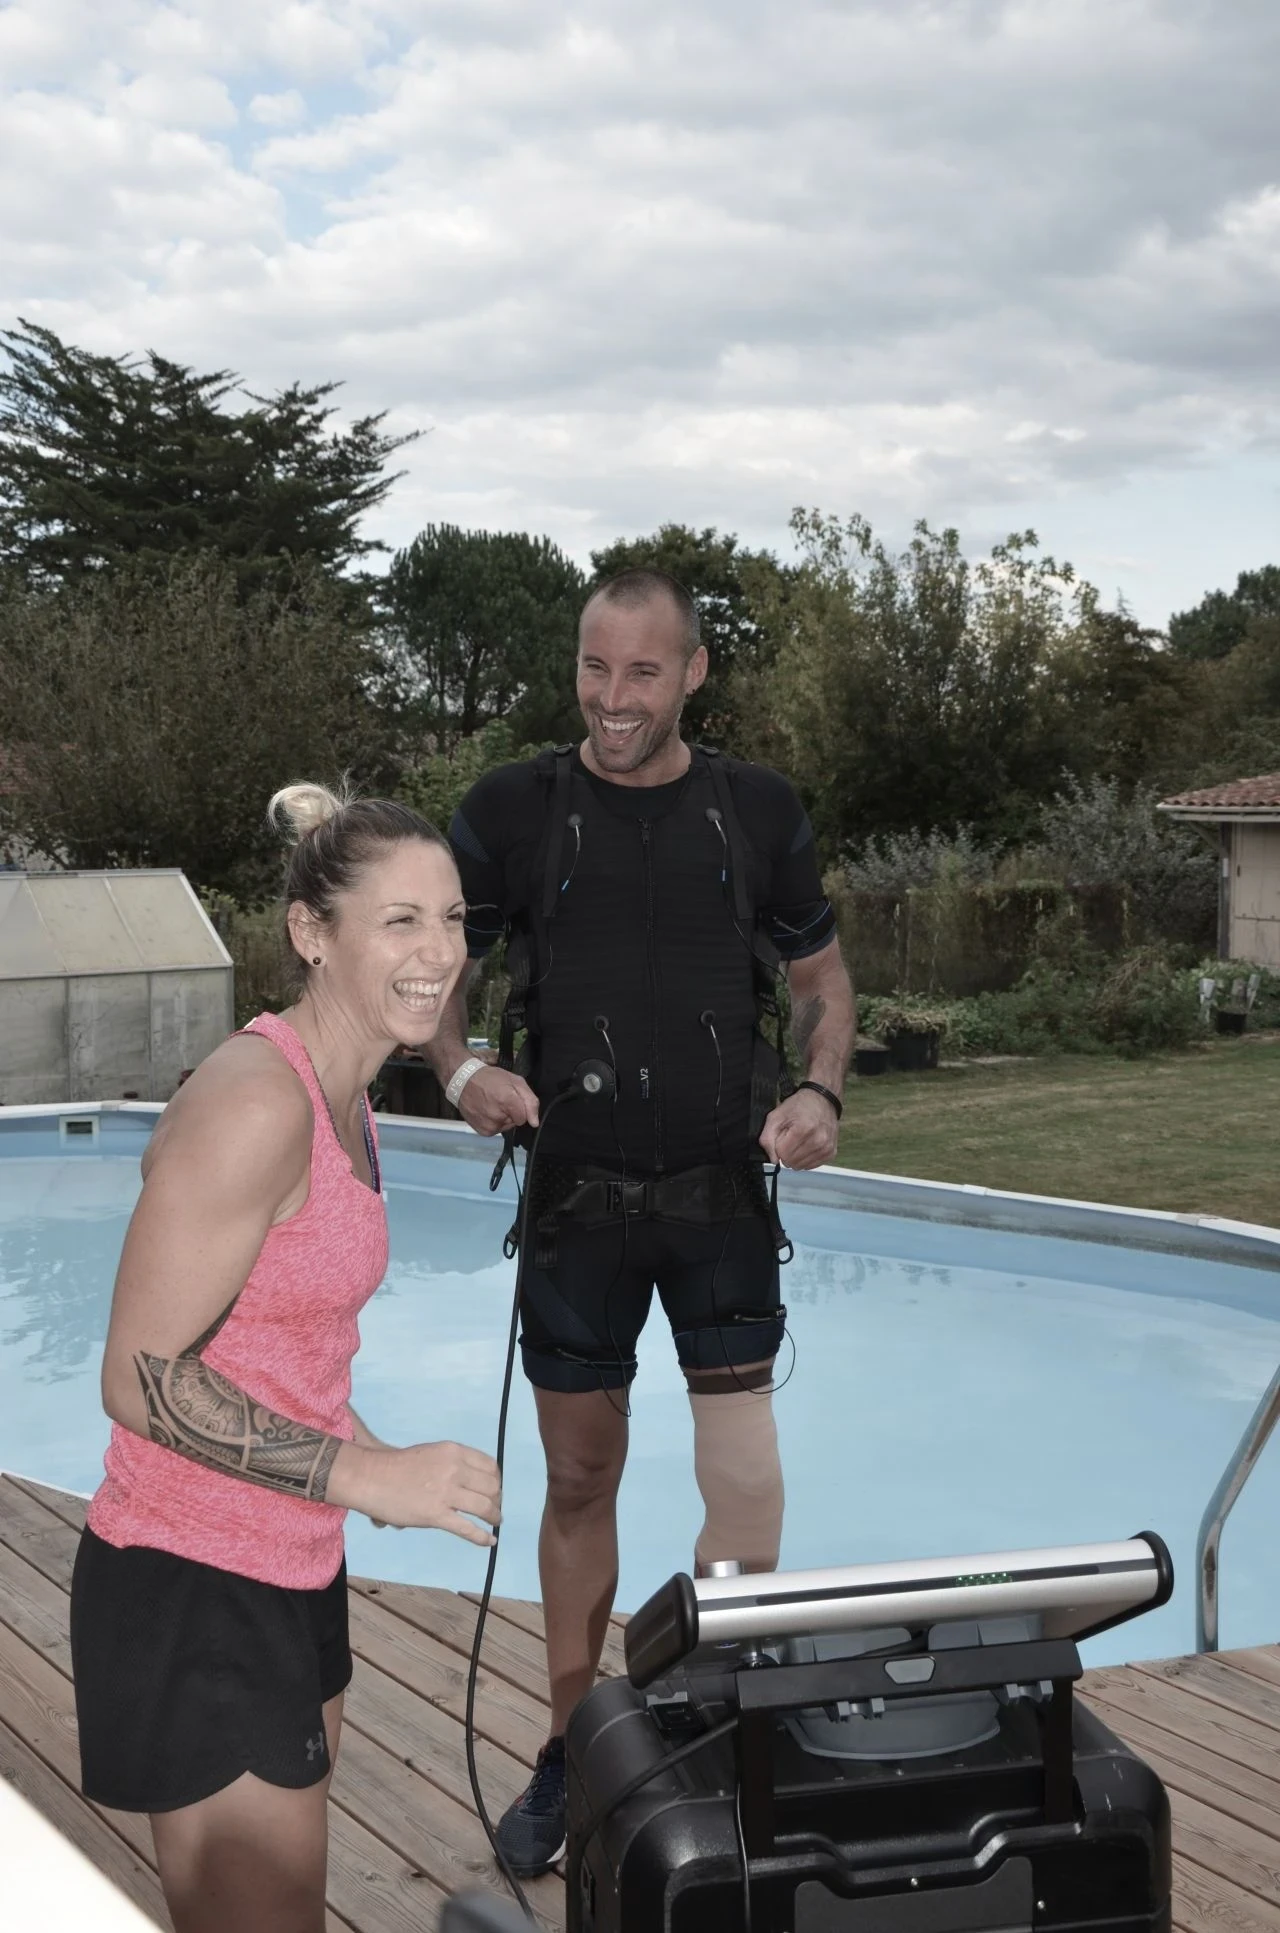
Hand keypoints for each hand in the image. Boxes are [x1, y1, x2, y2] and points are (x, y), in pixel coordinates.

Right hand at [335, 1440, 502, 1545]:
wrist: (370, 1478)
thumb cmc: (395, 1466)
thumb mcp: (431, 1453)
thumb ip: (450, 1464)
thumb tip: (464, 1480)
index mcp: (453, 1451)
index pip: (489, 1465)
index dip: (496, 1479)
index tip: (494, 1488)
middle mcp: (455, 1469)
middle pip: (491, 1486)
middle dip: (497, 1498)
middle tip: (495, 1508)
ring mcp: (446, 1492)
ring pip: (485, 1507)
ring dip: (494, 1516)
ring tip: (495, 1522)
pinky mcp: (436, 1515)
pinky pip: (468, 1528)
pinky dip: (482, 1537)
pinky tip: (490, 1541)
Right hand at [457, 1065, 539, 1137]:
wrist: (463, 1081)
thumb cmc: (491, 1078)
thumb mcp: (515, 1081)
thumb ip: (530, 1101)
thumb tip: (534, 1123)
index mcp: (508, 1101)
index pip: (524, 1117)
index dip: (519, 1107)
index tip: (510, 1098)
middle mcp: (498, 1117)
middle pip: (515, 1122)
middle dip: (511, 1112)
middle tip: (499, 1099)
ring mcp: (489, 1126)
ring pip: (505, 1127)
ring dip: (502, 1118)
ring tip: (491, 1104)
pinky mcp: (482, 1131)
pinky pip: (495, 1130)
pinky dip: (493, 1123)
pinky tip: (485, 1111)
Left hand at [758, 1087, 839, 1170]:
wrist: (823, 1099)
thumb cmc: (799, 1106)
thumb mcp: (776, 1116)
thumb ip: (767, 1138)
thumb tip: (773, 1160)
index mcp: (803, 1130)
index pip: (782, 1154)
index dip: (778, 1145)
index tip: (784, 1135)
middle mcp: (818, 1141)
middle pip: (790, 1162)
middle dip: (786, 1152)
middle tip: (791, 1137)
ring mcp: (826, 1148)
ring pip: (800, 1166)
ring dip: (796, 1156)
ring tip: (800, 1140)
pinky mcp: (831, 1153)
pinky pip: (811, 1166)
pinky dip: (805, 1158)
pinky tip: (807, 1145)